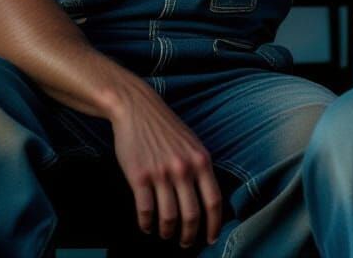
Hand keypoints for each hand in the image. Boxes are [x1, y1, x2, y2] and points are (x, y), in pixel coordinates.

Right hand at [111, 86, 222, 247]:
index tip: (210, 239)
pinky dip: (146, 224)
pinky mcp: (139, 177)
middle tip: (184, 243)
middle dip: (189, 236)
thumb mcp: (192, 143)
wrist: (137, 109)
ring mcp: (161, 173)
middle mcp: (184, 168)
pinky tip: (146, 226)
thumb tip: (208, 199)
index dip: (214, 225)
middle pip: (192, 215)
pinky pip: (145, 211)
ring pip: (168, 217)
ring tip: (165, 234)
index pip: (214, 201)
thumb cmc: (166, 128)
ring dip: (167, 232)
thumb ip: (200, 168)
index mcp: (201, 160)